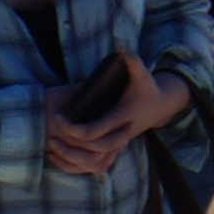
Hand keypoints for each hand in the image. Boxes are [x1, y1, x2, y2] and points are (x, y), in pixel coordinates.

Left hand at [43, 46, 178, 178]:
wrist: (160, 107)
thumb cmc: (146, 88)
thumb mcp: (141, 73)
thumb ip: (131, 59)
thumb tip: (119, 46)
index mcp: (124, 116)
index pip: (96, 129)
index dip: (75, 128)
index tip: (59, 117)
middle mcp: (123, 134)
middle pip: (94, 149)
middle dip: (71, 146)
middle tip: (52, 135)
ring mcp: (120, 145)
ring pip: (96, 163)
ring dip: (72, 159)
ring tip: (52, 148)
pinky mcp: (116, 151)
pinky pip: (96, 168)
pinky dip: (78, 167)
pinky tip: (61, 158)